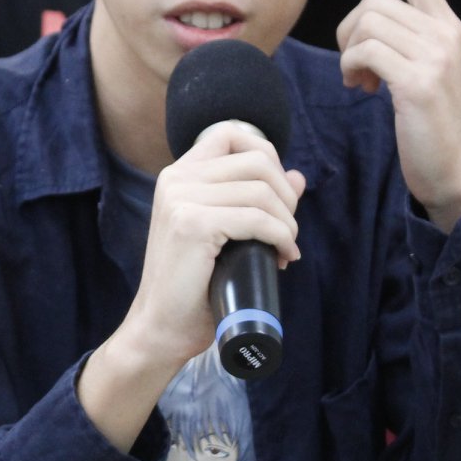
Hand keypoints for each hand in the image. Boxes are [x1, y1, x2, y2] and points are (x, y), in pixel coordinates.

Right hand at [124, 121, 305, 372]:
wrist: (162, 327)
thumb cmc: (193, 285)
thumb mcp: (226, 233)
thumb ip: (254, 199)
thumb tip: (297, 177)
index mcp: (178, 175)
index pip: (231, 134)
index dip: (267, 157)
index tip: (276, 196)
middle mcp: (176, 179)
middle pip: (256, 160)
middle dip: (286, 196)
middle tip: (287, 230)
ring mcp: (181, 199)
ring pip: (261, 190)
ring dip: (287, 221)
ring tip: (285, 247)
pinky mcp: (192, 225)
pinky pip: (257, 218)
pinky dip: (281, 236)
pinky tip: (283, 256)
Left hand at [334, 0, 460, 232]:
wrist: (458, 175)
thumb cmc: (434, 125)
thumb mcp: (423, 67)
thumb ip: (403, 27)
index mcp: (450, 27)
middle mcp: (446, 35)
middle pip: (375, 1)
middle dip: (349, 31)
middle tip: (354, 67)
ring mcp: (435, 57)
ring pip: (367, 23)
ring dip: (348, 53)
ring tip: (360, 81)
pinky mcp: (418, 83)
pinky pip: (364, 51)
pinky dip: (350, 66)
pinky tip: (361, 87)